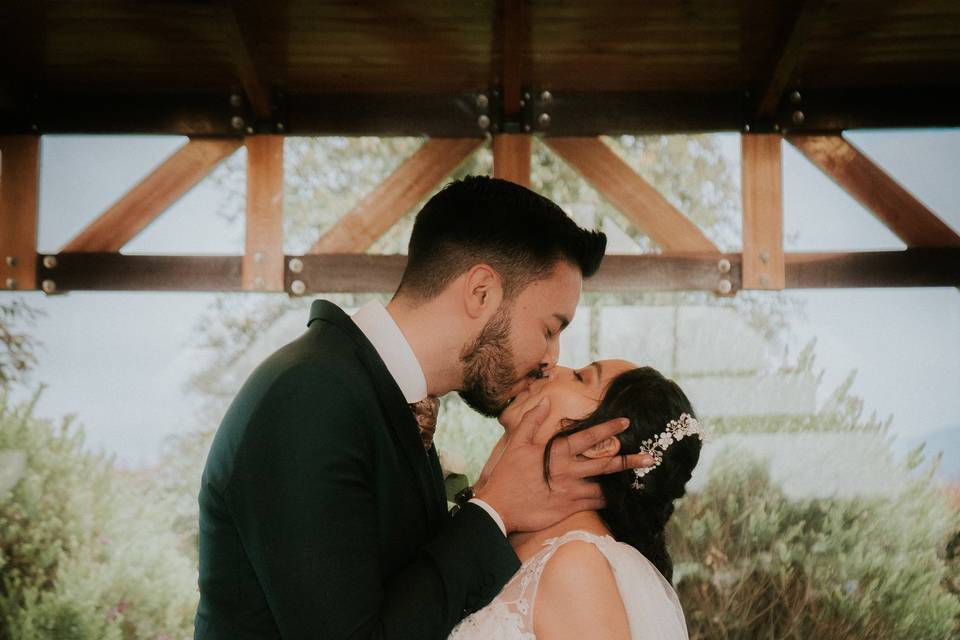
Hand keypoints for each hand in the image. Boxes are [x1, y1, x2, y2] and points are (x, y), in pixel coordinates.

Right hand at [474, 397, 653, 533]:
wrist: (499, 508)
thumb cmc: (508, 475)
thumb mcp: (517, 443)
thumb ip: (532, 420)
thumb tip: (545, 400)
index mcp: (557, 451)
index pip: (589, 437)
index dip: (608, 428)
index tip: (626, 422)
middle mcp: (568, 470)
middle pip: (605, 463)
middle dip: (629, 459)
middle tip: (650, 457)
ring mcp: (571, 490)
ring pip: (604, 485)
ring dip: (623, 481)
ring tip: (641, 478)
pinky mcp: (570, 508)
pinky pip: (596, 503)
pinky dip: (609, 499)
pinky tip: (620, 497)